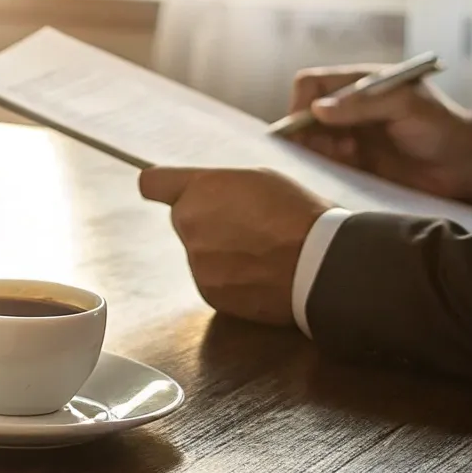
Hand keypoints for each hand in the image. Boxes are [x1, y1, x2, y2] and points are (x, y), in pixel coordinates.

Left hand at [137, 166, 331, 326]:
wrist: (319, 264)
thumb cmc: (297, 214)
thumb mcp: (257, 179)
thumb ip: (218, 186)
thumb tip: (203, 195)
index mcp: (199, 189)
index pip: (152, 183)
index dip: (162, 186)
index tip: (166, 191)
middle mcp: (189, 224)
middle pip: (185, 220)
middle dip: (207, 221)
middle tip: (246, 225)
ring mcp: (197, 263)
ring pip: (200, 252)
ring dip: (220, 252)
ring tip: (260, 252)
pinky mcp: (209, 293)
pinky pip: (213, 280)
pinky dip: (230, 278)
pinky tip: (259, 273)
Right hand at [288, 65, 471, 203]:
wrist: (466, 165)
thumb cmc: (441, 126)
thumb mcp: (406, 105)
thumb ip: (362, 104)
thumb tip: (317, 110)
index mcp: (359, 83)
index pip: (311, 83)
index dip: (300, 101)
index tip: (303, 124)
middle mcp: (349, 108)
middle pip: (305, 113)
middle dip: (303, 130)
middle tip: (323, 146)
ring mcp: (351, 136)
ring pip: (311, 140)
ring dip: (315, 149)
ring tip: (345, 155)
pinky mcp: (356, 163)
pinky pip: (325, 163)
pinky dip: (323, 166)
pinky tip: (346, 165)